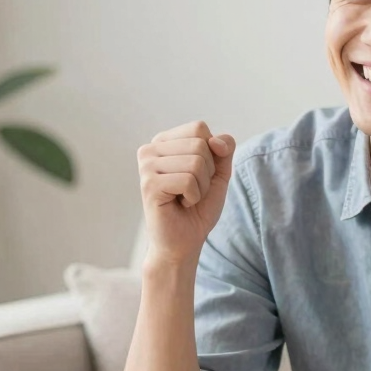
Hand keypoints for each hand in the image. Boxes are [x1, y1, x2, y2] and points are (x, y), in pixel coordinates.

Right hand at [137, 121, 235, 264]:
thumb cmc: (198, 208)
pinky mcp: (149, 184)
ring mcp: (146, 166)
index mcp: (164, 141)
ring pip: (196, 162)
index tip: (198, 175)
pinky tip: (180, 204)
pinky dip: (193, 197)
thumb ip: (224, 149)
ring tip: (185, 198)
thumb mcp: (219, 173)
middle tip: (191, 190)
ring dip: (200, 187)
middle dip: (207, 173)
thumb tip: (215, 141)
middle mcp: (150, 149)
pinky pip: (188, 180)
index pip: (199, 128)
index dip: (211, 154)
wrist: (184, 242)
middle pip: (199, 144)